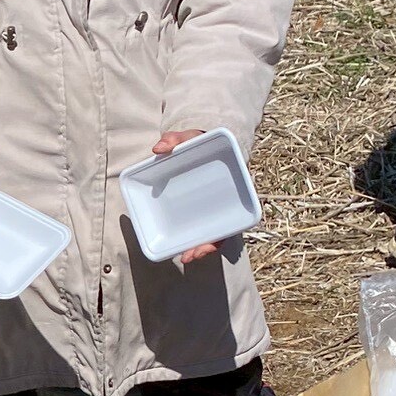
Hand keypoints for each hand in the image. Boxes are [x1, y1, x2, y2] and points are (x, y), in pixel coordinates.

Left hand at [150, 131, 221, 264]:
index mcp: (231, 180)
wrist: (201, 143)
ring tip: (186, 257)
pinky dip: (191, 237)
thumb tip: (158, 150)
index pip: (237, 206)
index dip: (229, 224)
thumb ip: (175, 139)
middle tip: (192, 254)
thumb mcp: (190, 137)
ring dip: (201, 246)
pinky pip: (199, 226)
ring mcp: (212, 205)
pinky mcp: (199, 209)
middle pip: (224, 225)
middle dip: (211, 243)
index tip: (216, 236)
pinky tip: (180, 247)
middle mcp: (226, 197)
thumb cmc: (198, 142)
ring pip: (213, 230)